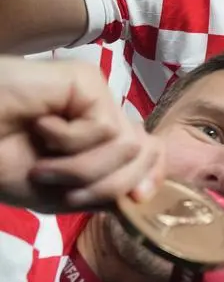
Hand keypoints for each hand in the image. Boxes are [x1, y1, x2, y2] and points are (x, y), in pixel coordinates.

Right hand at [0, 58, 162, 212]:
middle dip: (105, 184)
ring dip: (80, 168)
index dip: (150, 178)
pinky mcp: (86, 81)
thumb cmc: (1, 163)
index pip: (150, 155)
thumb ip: (105, 191)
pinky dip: (69, 141)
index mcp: (99, 139)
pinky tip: (39, 125)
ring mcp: (96, 96)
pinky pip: (104, 127)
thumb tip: (146, 193)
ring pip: (126, 146)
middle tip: (59, 187)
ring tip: (43, 162)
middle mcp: (103, 113)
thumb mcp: (60, 193)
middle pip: (143, 154)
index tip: (135, 201)